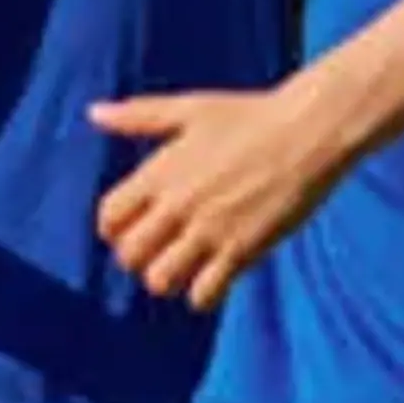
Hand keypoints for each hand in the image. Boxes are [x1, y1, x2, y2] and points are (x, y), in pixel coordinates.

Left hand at [90, 83, 348, 310]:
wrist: (309, 130)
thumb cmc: (250, 115)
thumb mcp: (189, 109)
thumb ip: (138, 116)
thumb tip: (94, 113)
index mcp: (160, 172)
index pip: (109, 218)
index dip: (114, 229)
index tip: (133, 228)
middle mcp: (177, 204)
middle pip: (129, 255)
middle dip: (139, 258)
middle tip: (161, 250)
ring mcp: (209, 230)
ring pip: (160, 280)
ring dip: (168, 280)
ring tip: (187, 268)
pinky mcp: (243, 250)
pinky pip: (205, 293)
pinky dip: (204, 294)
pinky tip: (217, 277)